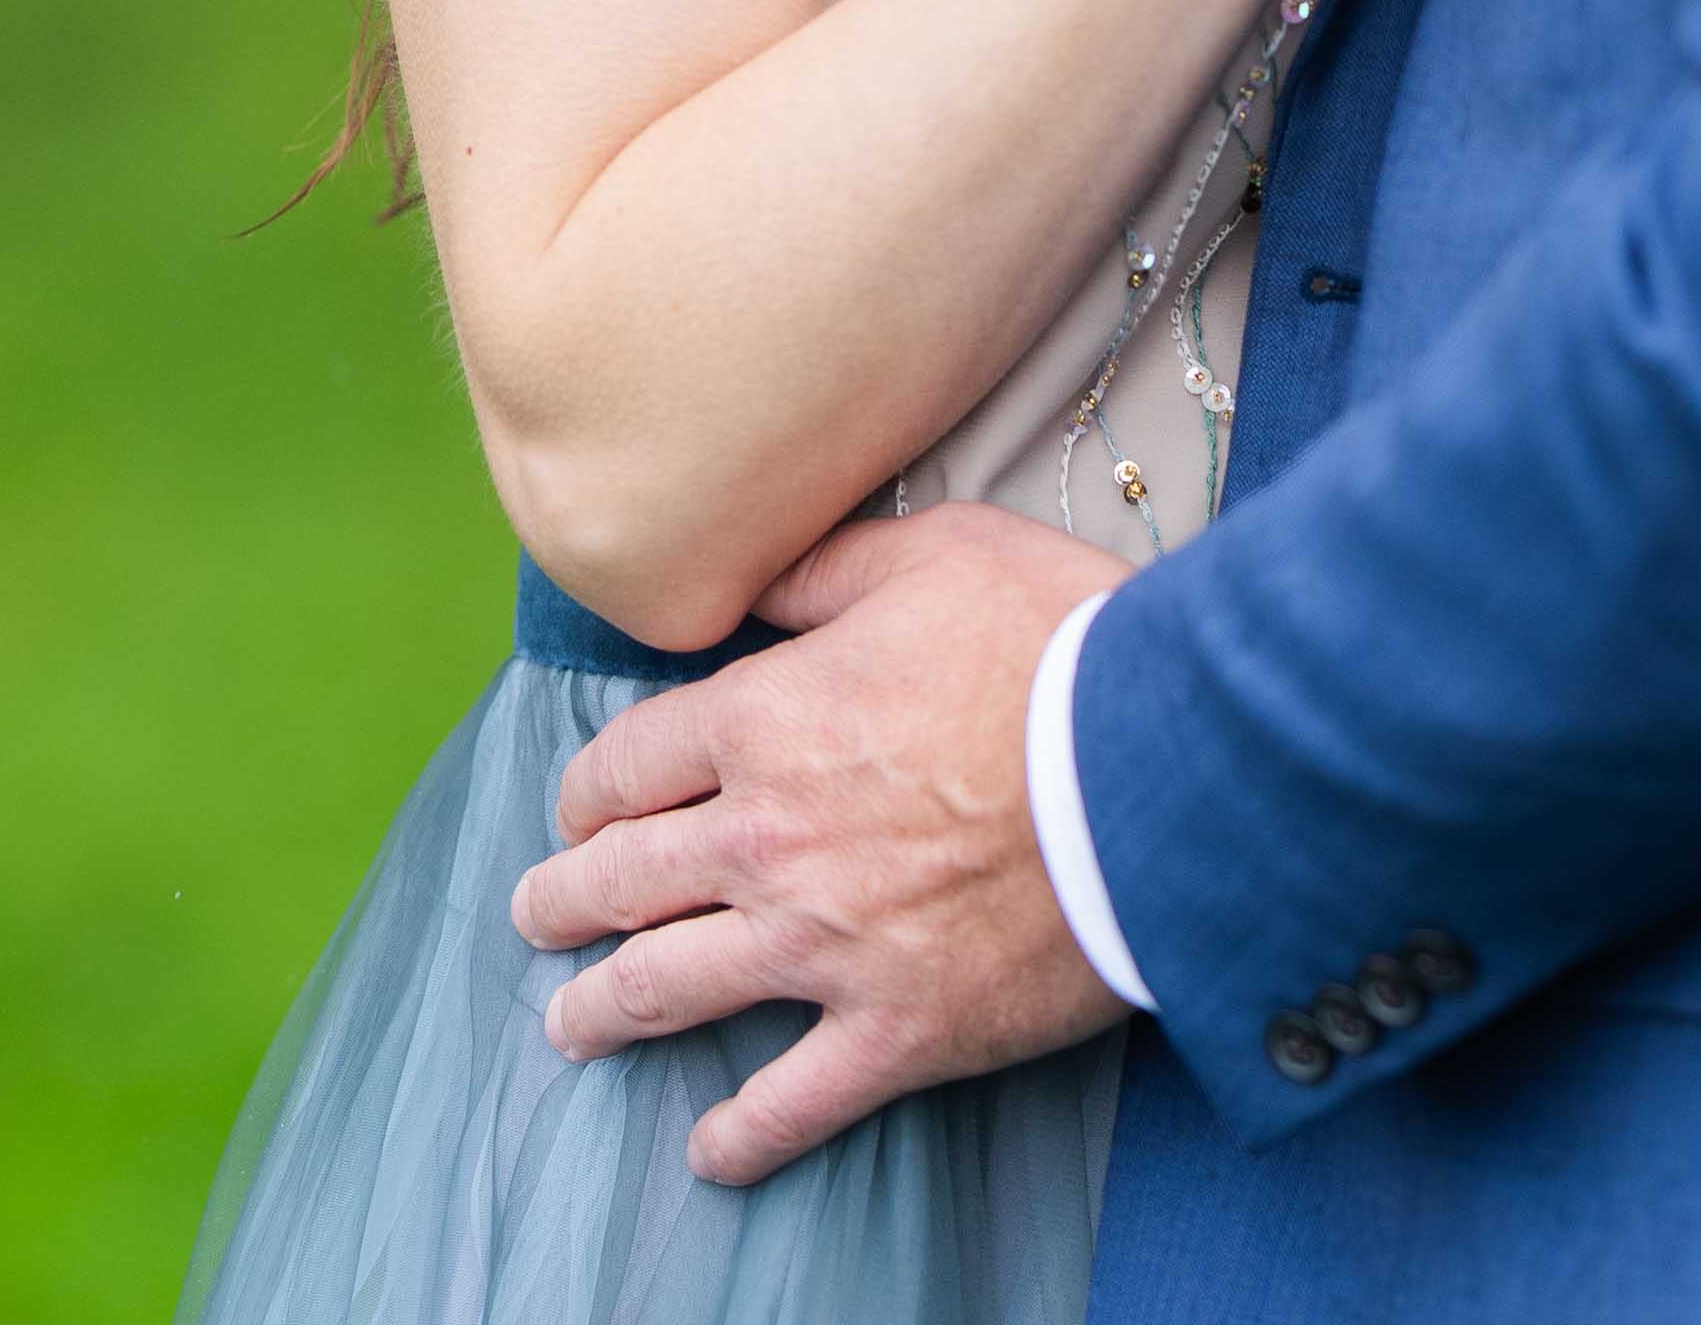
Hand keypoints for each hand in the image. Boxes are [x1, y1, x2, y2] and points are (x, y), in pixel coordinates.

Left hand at [512, 504, 1128, 1184]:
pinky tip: (709, 1149)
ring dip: (601, 1010)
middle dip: (562, 899)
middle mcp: (767, 838)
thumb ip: (828, 568)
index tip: (581, 808)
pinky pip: (788, 1105)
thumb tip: (758, 583)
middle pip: (620, 880)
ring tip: (571, 1024)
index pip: (628, 762)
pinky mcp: (893, 1029)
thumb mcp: (939, 551)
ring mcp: (822, 946)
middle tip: (537, 914)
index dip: (590, 788)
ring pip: (666, 992)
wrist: (1163, 761)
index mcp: (768, 720)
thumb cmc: (1056, 638)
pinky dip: (737, 1137)